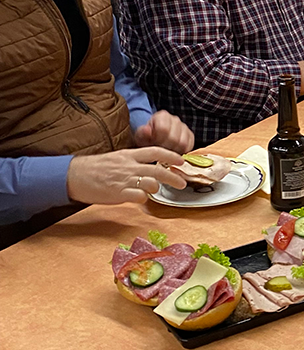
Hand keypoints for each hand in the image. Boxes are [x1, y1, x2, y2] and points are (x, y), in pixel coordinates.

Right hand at [66, 147, 185, 204]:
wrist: (75, 175)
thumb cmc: (96, 167)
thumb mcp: (118, 158)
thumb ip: (135, 161)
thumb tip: (152, 167)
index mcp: (129, 154)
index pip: (156, 151)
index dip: (171, 156)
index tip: (181, 161)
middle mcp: (129, 166)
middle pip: (158, 170)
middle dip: (174, 177)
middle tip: (182, 183)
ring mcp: (124, 180)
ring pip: (151, 183)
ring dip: (157, 188)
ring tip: (155, 190)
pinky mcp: (117, 193)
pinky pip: (138, 196)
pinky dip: (143, 198)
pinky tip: (140, 197)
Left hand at [134, 111, 193, 152]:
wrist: (153, 138)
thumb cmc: (146, 137)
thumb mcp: (140, 136)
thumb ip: (142, 133)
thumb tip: (146, 130)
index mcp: (162, 116)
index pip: (164, 129)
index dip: (158, 140)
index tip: (153, 144)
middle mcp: (175, 119)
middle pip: (174, 138)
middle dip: (165, 148)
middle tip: (159, 151)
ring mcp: (184, 127)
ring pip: (183, 143)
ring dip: (174, 151)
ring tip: (165, 152)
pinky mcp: (190, 135)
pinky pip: (189, 146)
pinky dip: (182, 152)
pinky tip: (173, 152)